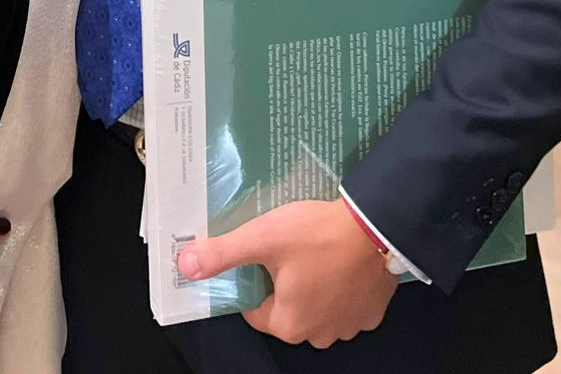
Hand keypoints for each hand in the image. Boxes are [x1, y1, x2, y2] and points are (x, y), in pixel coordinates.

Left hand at [177, 199, 397, 348]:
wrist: (376, 225)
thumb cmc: (317, 234)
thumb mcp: (262, 238)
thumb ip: (222, 254)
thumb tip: (185, 267)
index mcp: (290, 325)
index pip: (255, 309)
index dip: (251, 280)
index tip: (258, 256)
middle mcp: (320, 335)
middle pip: (286, 310)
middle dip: (282, 282)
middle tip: (285, 248)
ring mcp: (349, 326)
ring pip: (316, 307)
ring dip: (311, 285)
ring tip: (312, 250)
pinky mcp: (371, 311)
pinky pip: (344, 302)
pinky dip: (339, 285)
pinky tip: (337, 260)